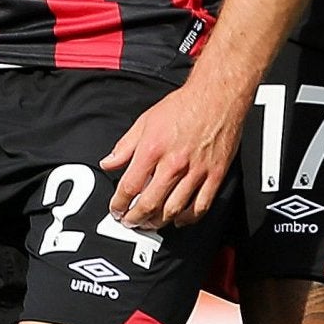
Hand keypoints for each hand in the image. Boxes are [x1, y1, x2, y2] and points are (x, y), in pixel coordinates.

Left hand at [100, 79, 246, 230]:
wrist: (215, 99)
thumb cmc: (180, 107)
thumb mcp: (144, 122)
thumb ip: (125, 146)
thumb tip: (108, 164)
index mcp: (152, 149)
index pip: (129, 185)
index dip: (119, 203)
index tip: (115, 210)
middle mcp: (173, 164)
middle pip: (151, 203)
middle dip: (136, 218)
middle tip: (129, 223)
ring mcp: (196, 172)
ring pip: (174, 209)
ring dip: (159, 221)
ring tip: (149, 224)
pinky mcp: (215, 176)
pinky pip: (201, 206)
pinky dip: (187, 218)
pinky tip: (178, 220)